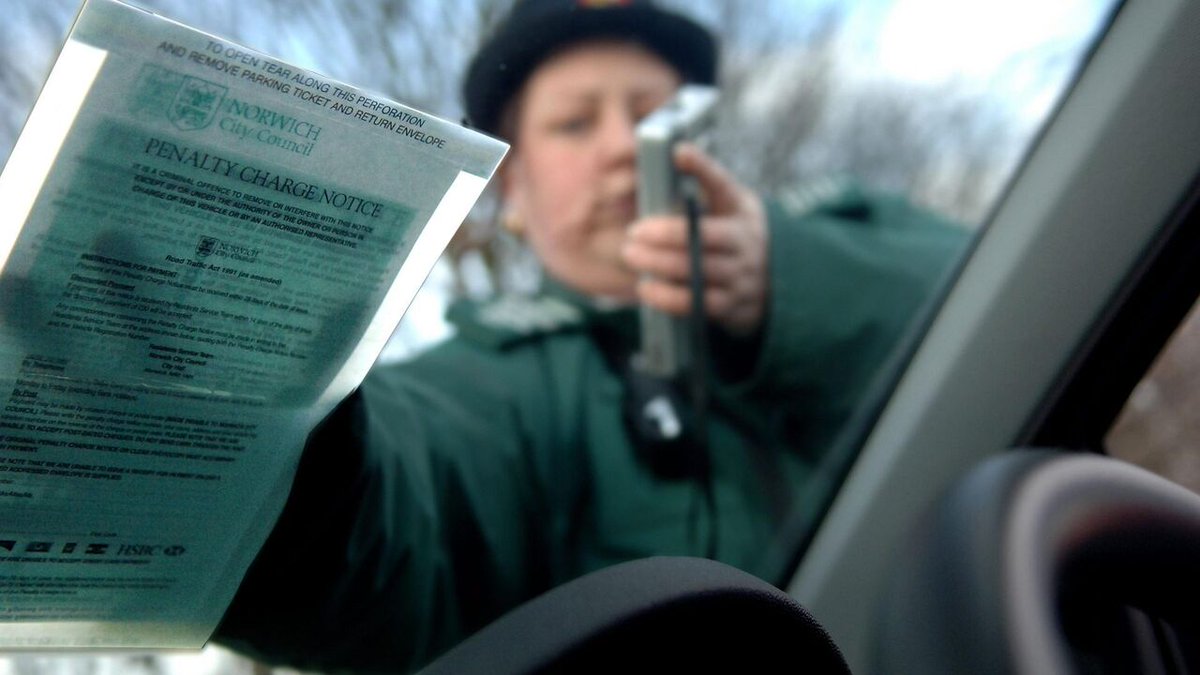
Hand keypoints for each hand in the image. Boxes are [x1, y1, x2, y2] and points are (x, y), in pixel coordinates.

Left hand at [622, 143, 768, 336]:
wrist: (772, 282)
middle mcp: (745, 242)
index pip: (722, 184)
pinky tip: (645, 287)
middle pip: (704, 237)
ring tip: (632, 254)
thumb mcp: (727, 206)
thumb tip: (664, 160)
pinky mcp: (732, 307)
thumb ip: (699, 188)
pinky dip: (667, 296)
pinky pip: (697, 304)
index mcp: (741, 209)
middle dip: (666, 234)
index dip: (701, 167)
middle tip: (634, 231)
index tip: (678, 152)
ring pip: (698, 271)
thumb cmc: (732, 234)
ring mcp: (741, 276)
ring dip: (659, 263)